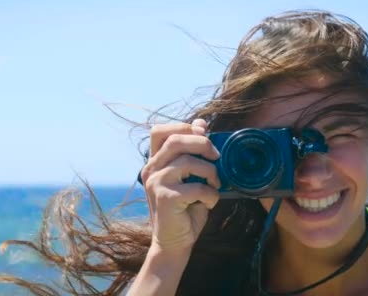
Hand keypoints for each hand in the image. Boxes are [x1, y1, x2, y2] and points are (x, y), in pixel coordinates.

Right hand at [140, 119, 220, 251]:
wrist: (175, 242)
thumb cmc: (186, 209)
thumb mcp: (191, 177)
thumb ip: (194, 152)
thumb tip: (202, 124)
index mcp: (155, 162)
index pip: (159, 131)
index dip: (182, 127)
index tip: (203, 134)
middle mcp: (151, 170)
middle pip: (175, 140)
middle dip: (202, 143)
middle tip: (217, 156)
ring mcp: (155, 183)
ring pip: (188, 162)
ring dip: (210, 172)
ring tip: (215, 184)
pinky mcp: (165, 198)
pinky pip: (196, 187)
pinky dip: (210, 194)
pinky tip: (209, 202)